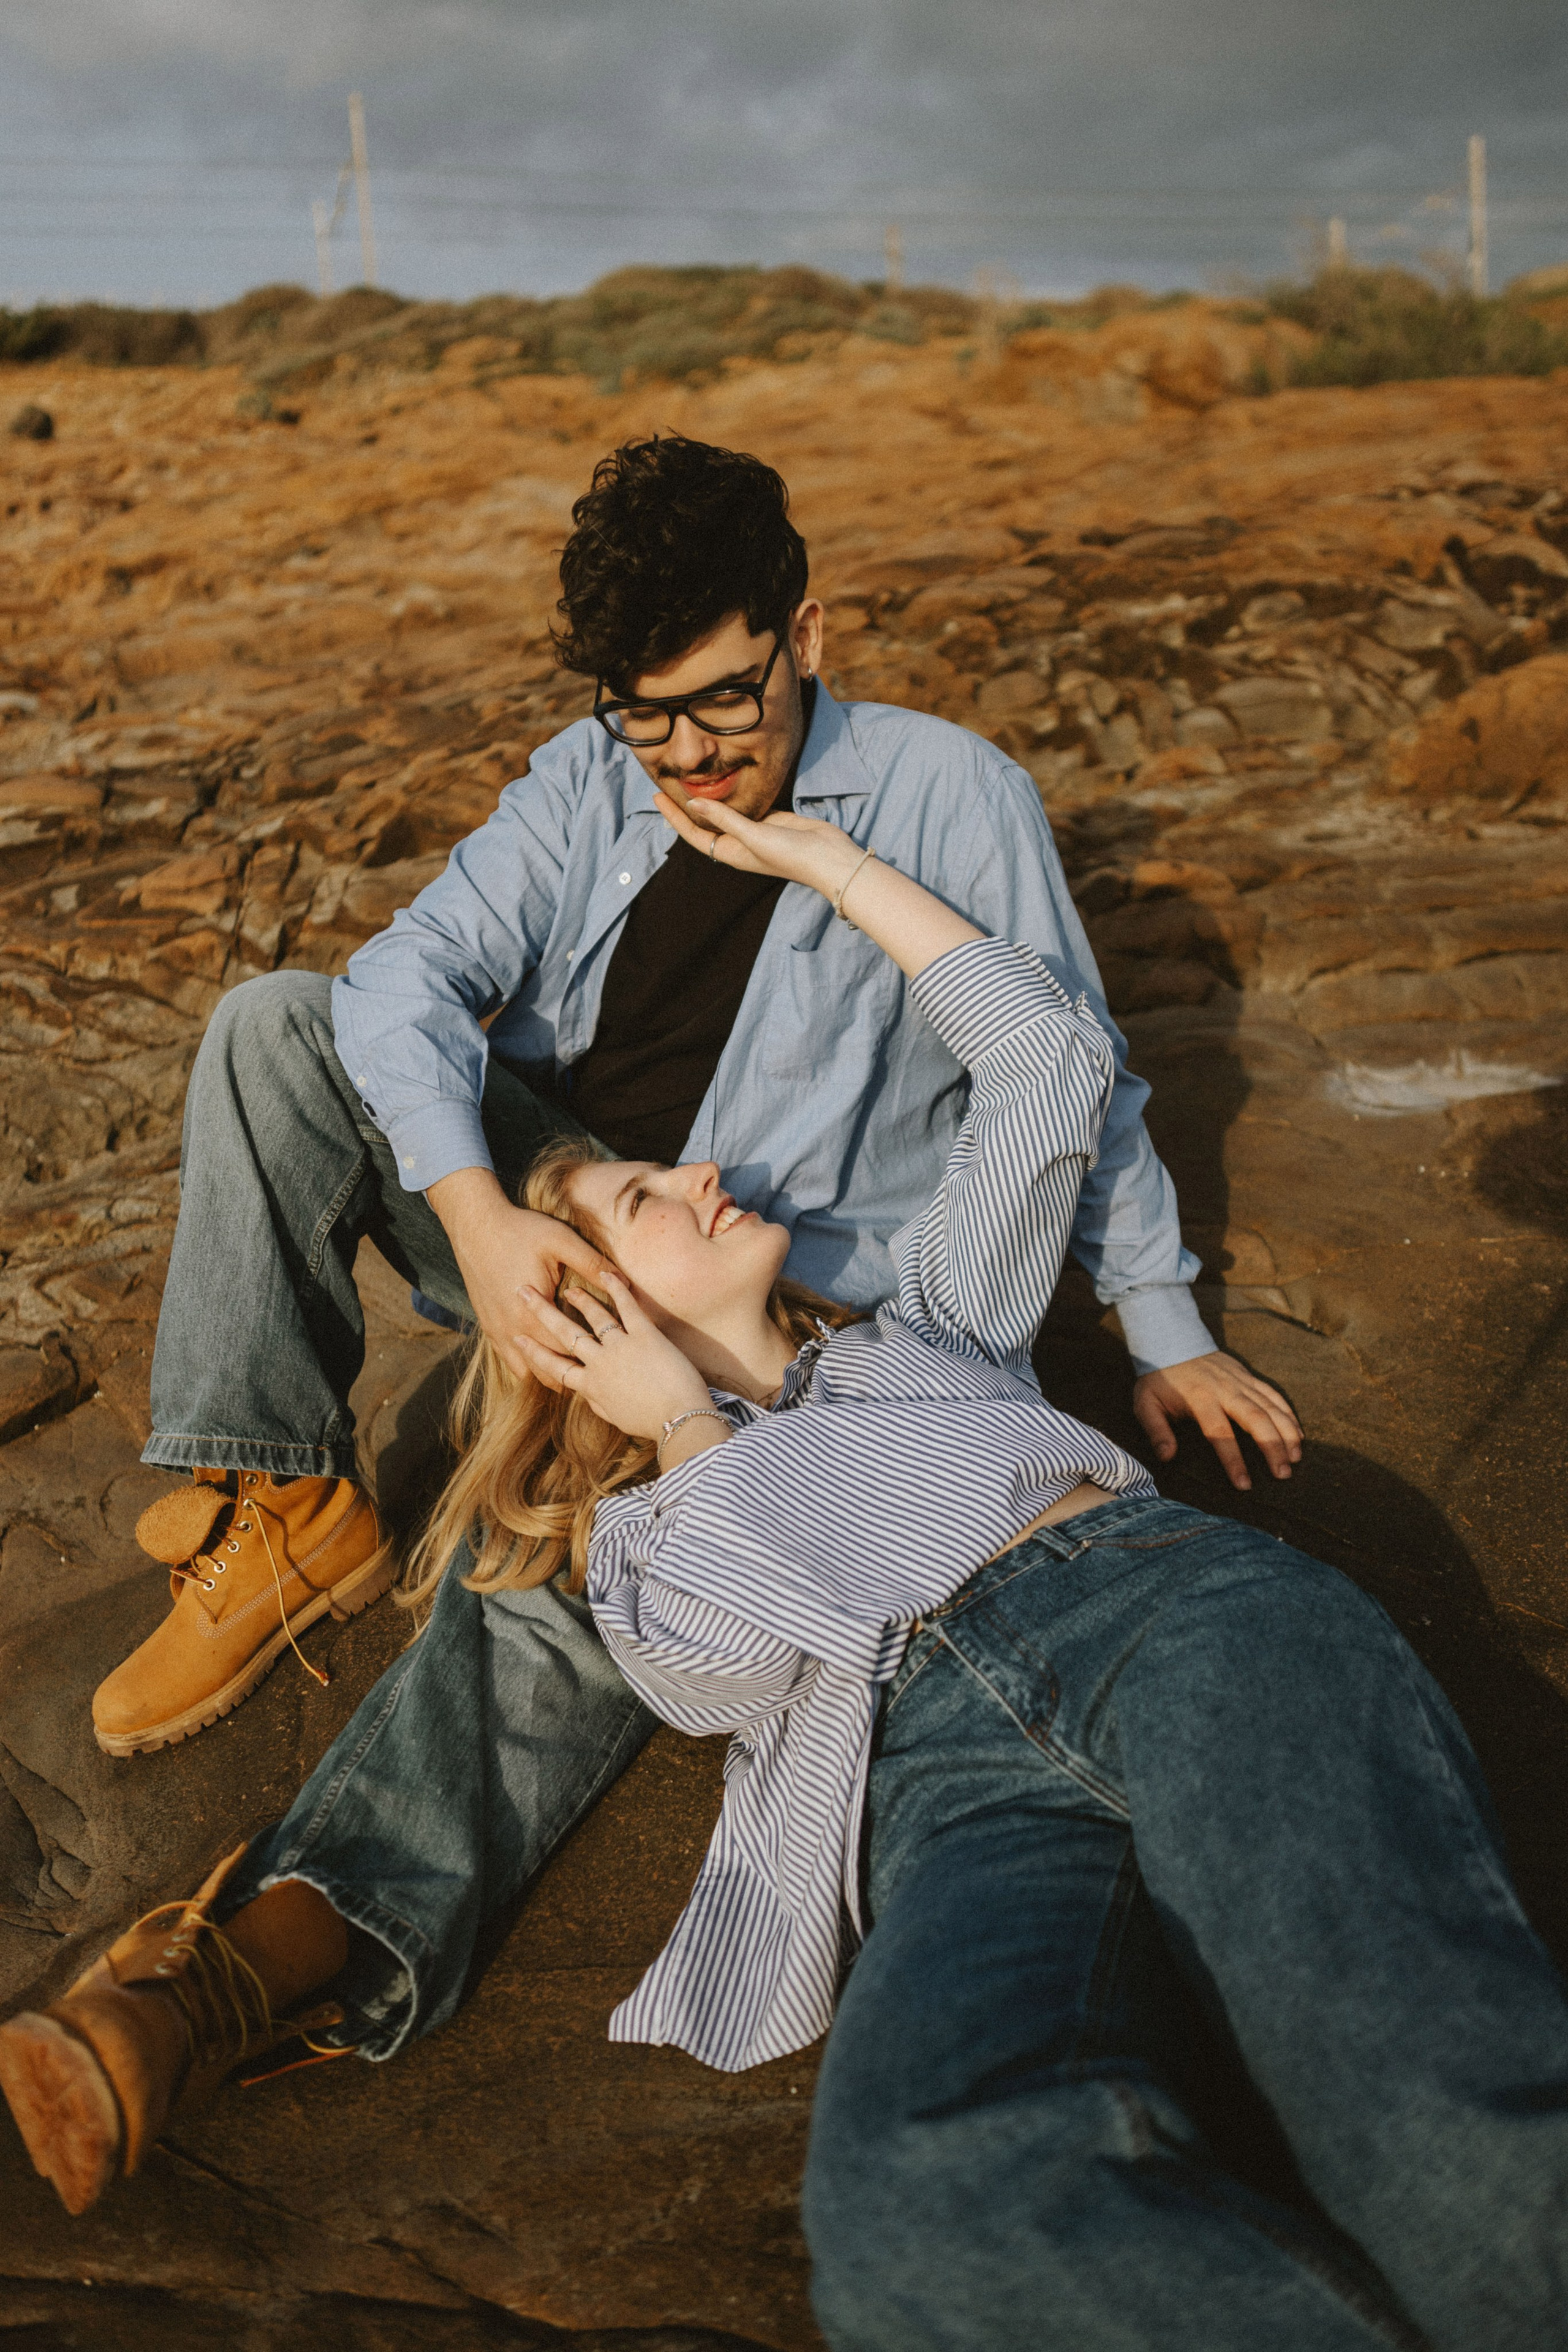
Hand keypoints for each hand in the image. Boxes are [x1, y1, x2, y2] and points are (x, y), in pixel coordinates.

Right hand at [426, 1167, 608, 1387]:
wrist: (475, 1225)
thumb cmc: (520, 1231)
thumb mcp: (561, 1241)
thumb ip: (592, 1264)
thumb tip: (625, 1281)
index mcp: (534, 1315)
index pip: (568, 1352)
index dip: (591, 1358)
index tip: (611, 1362)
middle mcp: (513, 1330)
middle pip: (548, 1369)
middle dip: (573, 1372)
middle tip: (600, 1375)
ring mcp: (498, 1330)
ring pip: (526, 1371)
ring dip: (548, 1372)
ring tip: (573, 1371)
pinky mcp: (488, 1325)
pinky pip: (508, 1360)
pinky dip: (526, 1365)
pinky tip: (542, 1361)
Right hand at [514, 1267, 712, 1440]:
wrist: (680, 1421)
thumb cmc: (650, 1423)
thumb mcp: (615, 1418)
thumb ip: (597, 1402)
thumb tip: (586, 1395)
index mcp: (591, 1385)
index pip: (554, 1365)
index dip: (533, 1350)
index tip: (517, 1337)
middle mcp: (599, 1363)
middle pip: (564, 1334)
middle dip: (541, 1313)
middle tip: (522, 1294)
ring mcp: (620, 1347)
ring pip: (593, 1317)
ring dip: (579, 1299)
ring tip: (568, 1288)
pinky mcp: (644, 1336)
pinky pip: (627, 1307)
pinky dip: (617, 1289)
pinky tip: (607, 1274)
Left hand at [655, 787, 861, 898]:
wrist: (828, 858)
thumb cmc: (790, 854)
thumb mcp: (753, 835)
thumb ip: (724, 817)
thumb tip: (694, 802)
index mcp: (730, 852)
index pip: (693, 834)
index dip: (674, 817)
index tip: (658, 797)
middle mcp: (739, 843)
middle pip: (705, 823)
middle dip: (687, 807)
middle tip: (669, 784)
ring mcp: (756, 831)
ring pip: (725, 814)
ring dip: (711, 799)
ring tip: (693, 778)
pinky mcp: (772, 820)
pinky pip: (747, 807)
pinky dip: (735, 795)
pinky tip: (728, 781)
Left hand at [1133, 1351, 1302, 1490]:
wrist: (1172, 1340)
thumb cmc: (1158, 1378)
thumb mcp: (1145, 1402)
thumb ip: (1156, 1430)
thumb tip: (1167, 1457)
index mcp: (1200, 1399)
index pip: (1220, 1433)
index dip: (1233, 1459)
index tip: (1244, 1484)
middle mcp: (1225, 1390)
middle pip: (1256, 1419)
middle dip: (1272, 1447)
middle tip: (1283, 1473)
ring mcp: (1240, 1381)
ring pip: (1271, 1407)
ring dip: (1286, 1433)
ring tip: (1295, 1458)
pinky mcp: (1248, 1376)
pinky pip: (1274, 1395)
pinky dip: (1288, 1414)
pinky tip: (1298, 1435)